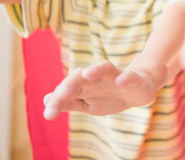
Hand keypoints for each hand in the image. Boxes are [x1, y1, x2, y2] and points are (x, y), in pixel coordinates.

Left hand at [43, 60, 160, 119]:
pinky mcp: (133, 79)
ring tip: (87, 74)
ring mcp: (116, 77)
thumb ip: (69, 102)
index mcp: (86, 86)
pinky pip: (130, 76)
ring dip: (96, 70)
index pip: (68, 89)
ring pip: (105, 68)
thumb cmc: (110, 96)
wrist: (139, 89)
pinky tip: (121, 81)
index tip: (48, 114)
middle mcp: (98, 78)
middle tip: (61, 94)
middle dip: (71, 83)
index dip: (57, 101)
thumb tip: (45, 99)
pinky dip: (126, 78)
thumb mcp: (89, 104)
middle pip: (81, 75)